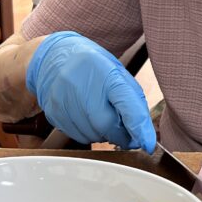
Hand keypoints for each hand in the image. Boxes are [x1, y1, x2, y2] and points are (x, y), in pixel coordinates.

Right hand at [25, 31, 155, 151]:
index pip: (126, 103)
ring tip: (101, 115)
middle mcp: (83, 85)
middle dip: (120, 135)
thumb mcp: (119, 76)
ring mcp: (64, 99)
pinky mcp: (53, 112)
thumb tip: (142, 135)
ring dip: (104, 134)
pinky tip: (87, 117)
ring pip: (92, 134)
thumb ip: (133, 104)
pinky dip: (89, 133)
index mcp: (107, 72)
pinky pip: (78, 136)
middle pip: (107, 125)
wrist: (57, 58)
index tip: (147, 143)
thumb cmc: (95, 69)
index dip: (138, 127)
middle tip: (125, 132)